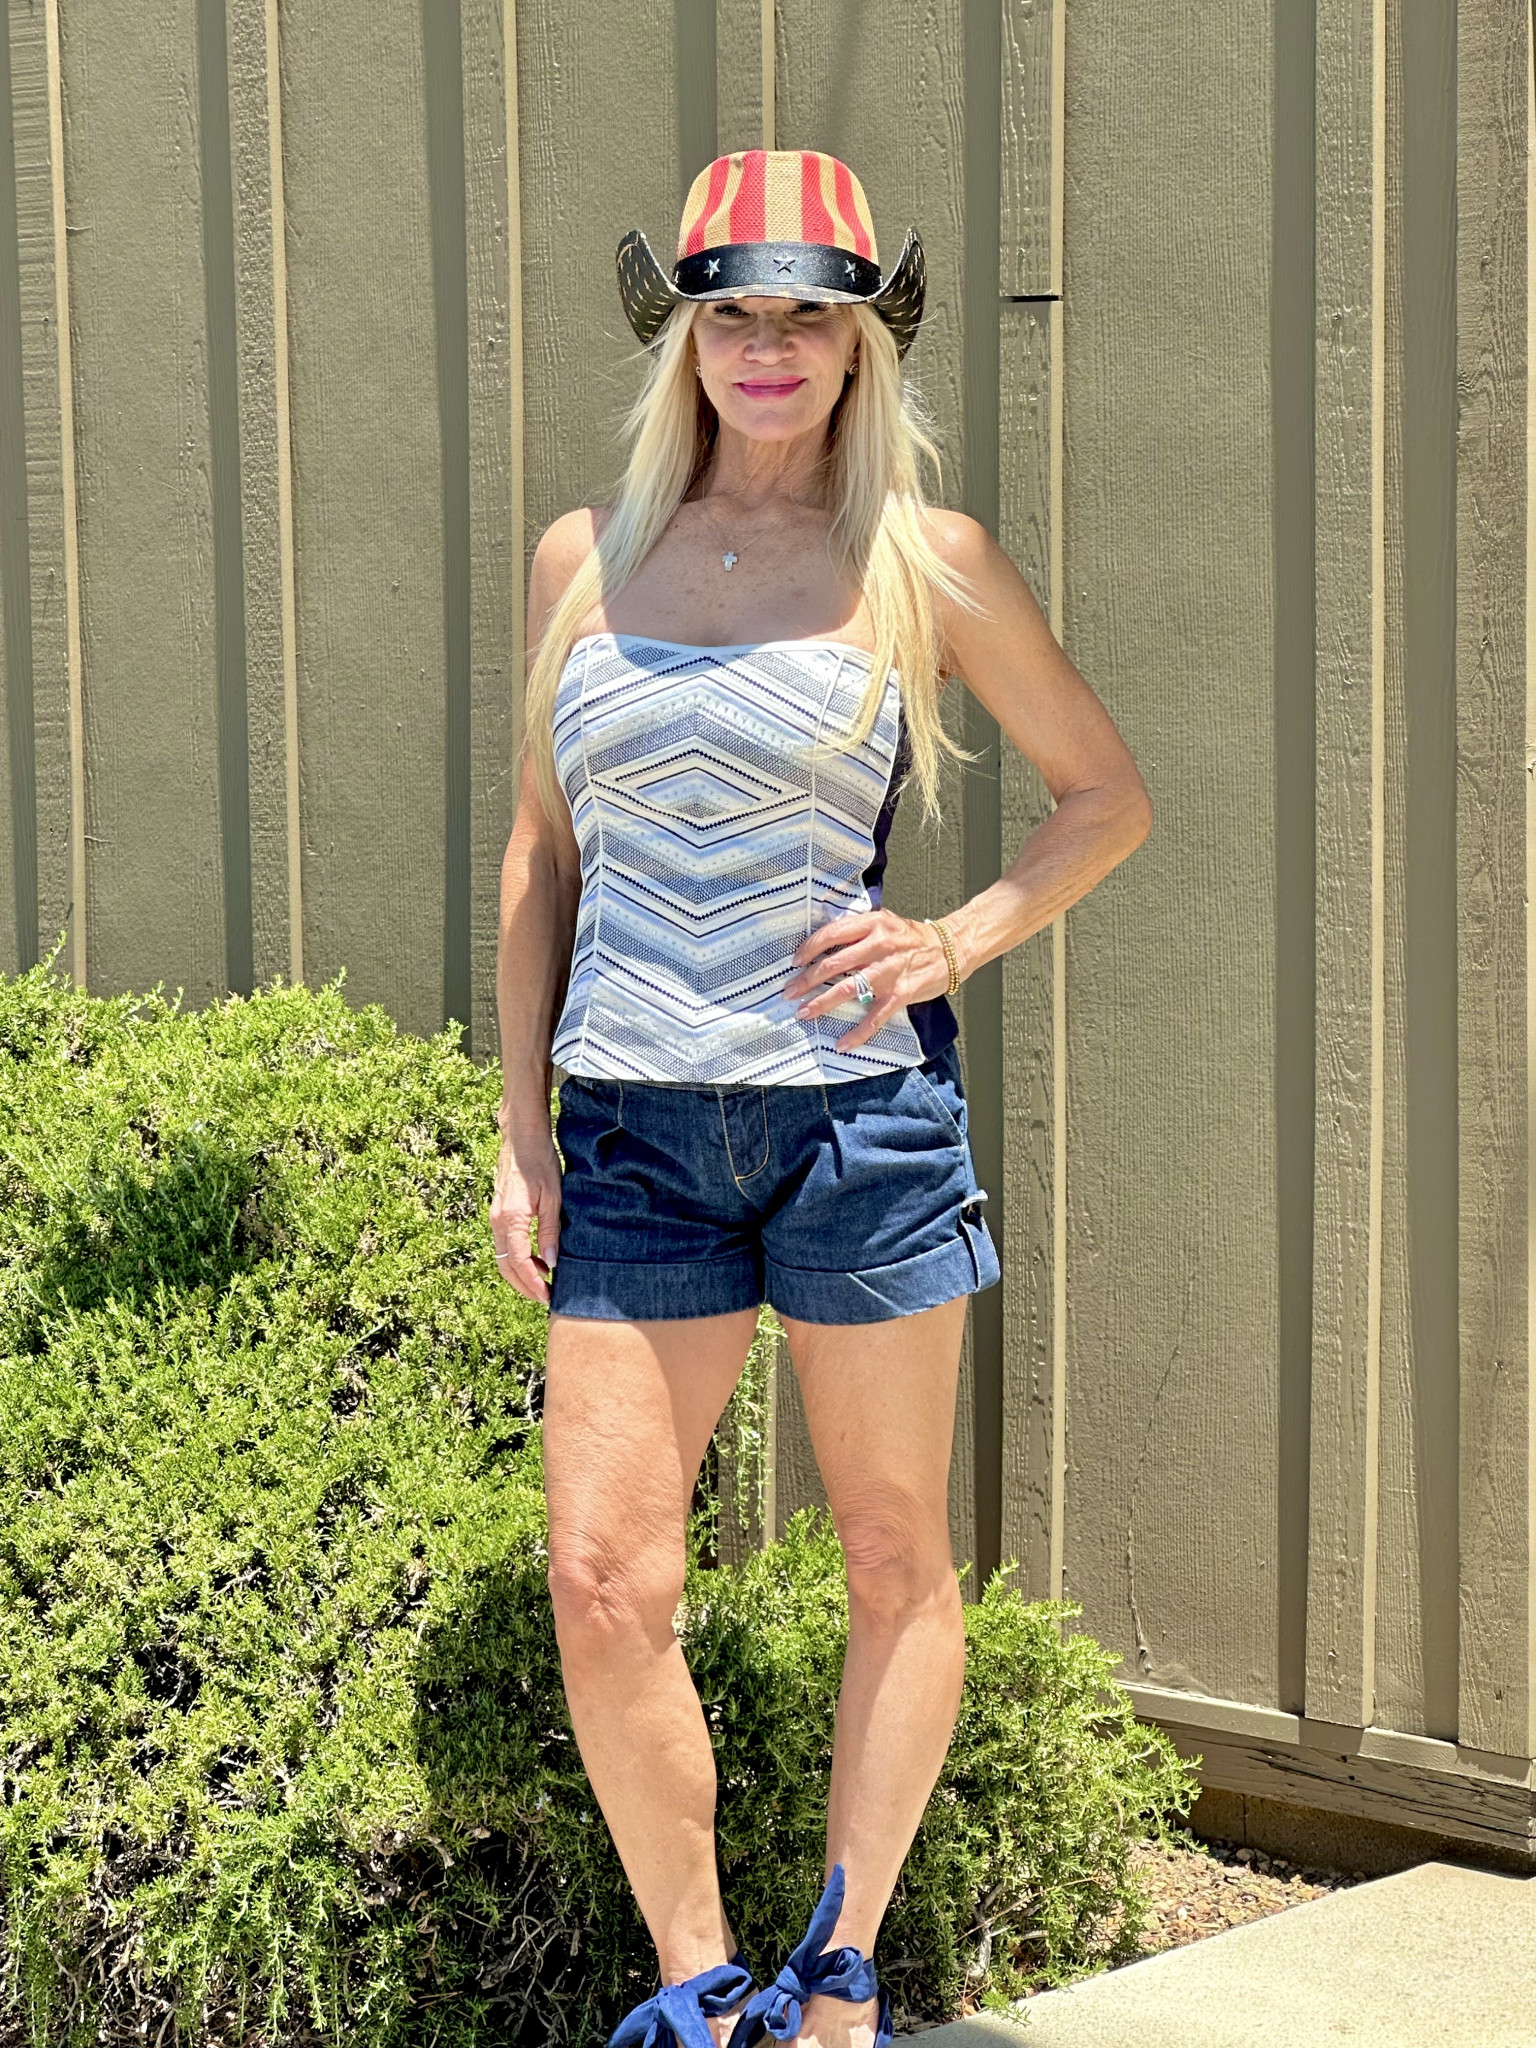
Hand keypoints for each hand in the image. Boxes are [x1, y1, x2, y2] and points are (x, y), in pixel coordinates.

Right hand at [490, 1113, 562, 1304]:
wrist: (521, 1138)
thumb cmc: (540, 1162)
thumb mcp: (552, 1197)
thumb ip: (550, 1231)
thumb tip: (550, 1264)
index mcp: (511, 1219)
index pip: (519, 1262)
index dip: (533, 1283)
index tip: (548, 1296)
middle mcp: (498, 1222)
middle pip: (506, 1266)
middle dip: (524, 1286)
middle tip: (545, 1298)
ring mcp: (495, 1218)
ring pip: (503, 1258)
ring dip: (521, 1274)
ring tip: (544, 1283)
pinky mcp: (498, 1214)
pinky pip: (505, 1245)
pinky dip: (518, 1259)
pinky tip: (537, 1260)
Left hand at [783, 909, 954, 1052]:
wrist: (952, 948)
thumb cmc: (914, 938)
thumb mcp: (886, 922)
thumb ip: (859, 931)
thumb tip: (825, 944)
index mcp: (873, 924)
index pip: (833, 934)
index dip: (810, 948)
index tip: (795, 962)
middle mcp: (880, 945)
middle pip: (834, 964)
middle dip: (807, 980)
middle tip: (789, 992)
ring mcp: (890, 971)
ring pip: (849, 989)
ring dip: (822, 1003)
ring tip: (804, 1013)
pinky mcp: (902, 993)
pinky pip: (875, 1017)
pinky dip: (858, 1033)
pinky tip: (843, 1043)